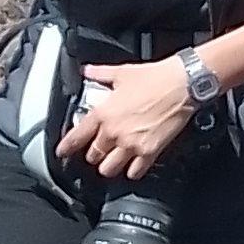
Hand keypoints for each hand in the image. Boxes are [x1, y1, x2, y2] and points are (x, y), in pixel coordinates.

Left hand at [57, 59, 194, 178]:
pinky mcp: (149, 151)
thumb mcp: (122, 72)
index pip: (76, 137)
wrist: (182, 85)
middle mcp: (113, 132)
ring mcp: (131, 144)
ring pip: (109, 169)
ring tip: (112, 162)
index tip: (62, 152)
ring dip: (109, 167)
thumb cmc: (155, 78)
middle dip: (93, 155)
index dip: (66, 147)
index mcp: (103, 113)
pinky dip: (132, 171)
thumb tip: (88, 71)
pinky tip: (133, 167)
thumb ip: (100, 74)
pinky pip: (135, 172)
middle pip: (93, 156)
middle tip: (98, 151)